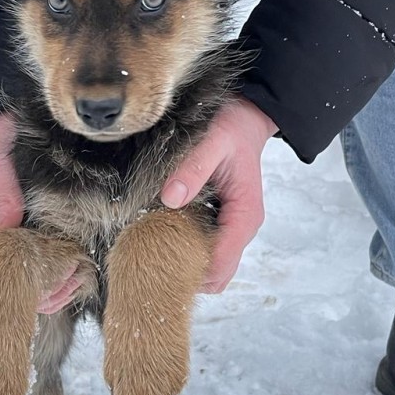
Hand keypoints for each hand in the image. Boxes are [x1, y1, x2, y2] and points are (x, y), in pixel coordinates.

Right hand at [0, 113, 78, 313]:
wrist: (7, 144)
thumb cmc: (1, 156)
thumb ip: (4, 198)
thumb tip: (2, 230)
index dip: (8, 277)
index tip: (40, 276)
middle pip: (3, 281)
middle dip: (34, 288)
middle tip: (67, 281)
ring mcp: (0, 248)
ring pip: (19, 283)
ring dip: (47, 289)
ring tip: (76, 281)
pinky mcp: (17, 247)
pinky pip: (31, 273)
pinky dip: (52, 281)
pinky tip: (75, 281)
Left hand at [160, 98, 277, 292]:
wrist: (244, 119)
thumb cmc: (231, 128)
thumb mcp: (213, 141)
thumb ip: (193, 168)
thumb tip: (170, 199)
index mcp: (245, 215)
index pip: (222, 262)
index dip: (192, 269)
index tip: (158, 262)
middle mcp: (241, 228)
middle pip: (217, 275)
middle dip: (186, 273)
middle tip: (150, 258)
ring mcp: (231, 228)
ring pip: (211, 267)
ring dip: (184, 262)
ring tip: (153, 246)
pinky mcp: (219, 223)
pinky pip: (204, 250)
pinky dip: (184, 249)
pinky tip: (162, 234)